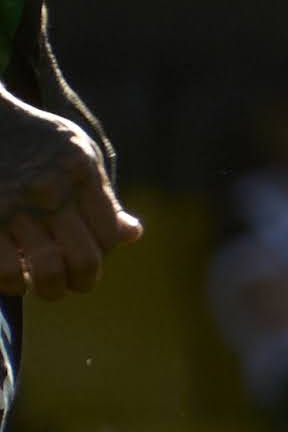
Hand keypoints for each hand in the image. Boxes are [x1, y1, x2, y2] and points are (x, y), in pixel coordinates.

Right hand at [0, 86, 133, 298]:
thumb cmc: (34, 142)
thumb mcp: (77, 154)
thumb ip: (101, 195)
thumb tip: (132, 235)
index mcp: (80, 170)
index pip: (108, 234)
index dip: (103, 253)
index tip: (92, 255)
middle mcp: (49, 189)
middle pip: (84, 259)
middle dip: (84, 281)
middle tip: (75, 284)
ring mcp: (12, 206)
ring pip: (46, 272)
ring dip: (51, 289)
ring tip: (47, 286)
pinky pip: (5, 272)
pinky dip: (14, 285)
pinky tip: (16, 278)